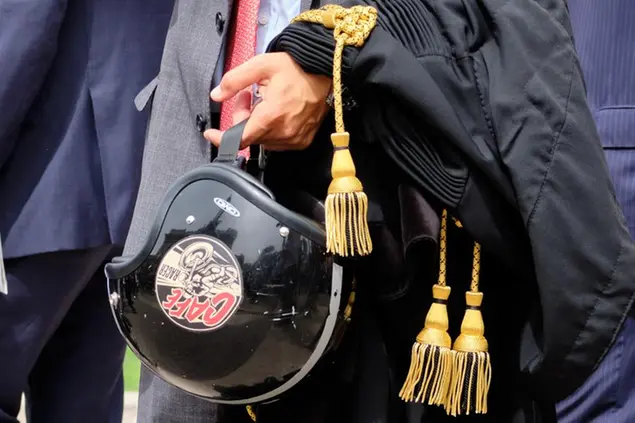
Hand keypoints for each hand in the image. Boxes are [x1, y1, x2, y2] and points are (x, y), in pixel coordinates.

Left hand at [204, 52, 331, 150]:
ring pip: (263, 139)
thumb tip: (216, 95)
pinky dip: (271, 130)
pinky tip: (276, 112)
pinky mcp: (302, 141)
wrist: (324, 72)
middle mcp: (283, 133)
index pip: (240, 138)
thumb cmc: (295, 68)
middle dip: (243, 118)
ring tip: (264, 102)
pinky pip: (278, 142)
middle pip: (250, 136)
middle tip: (248, 96)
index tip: (211, 134)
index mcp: (271, 117)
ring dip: (257, 124)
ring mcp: (294, 139)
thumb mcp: (261, 65)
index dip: (222, 138)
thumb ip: (234, 80)